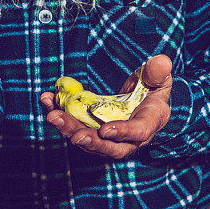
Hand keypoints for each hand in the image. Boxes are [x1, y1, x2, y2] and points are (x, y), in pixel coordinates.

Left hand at [41, 55, 171, 159]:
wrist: (144, 99)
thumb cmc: (154, 88)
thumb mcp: (159, 77)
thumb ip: (158, 72)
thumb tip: (161, 62)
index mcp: (148, 123)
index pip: (137, 133)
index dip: (122, 133)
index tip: (105, 130)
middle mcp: (128, 138)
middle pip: (108, 146)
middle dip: (90, 140)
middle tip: (73, 134)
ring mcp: (108, 137)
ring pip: (88, 140)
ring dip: (69, 129)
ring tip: (52, 116)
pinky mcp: (92, 130)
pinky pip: (76, 126)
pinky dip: (61, 115)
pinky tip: (48, 101)